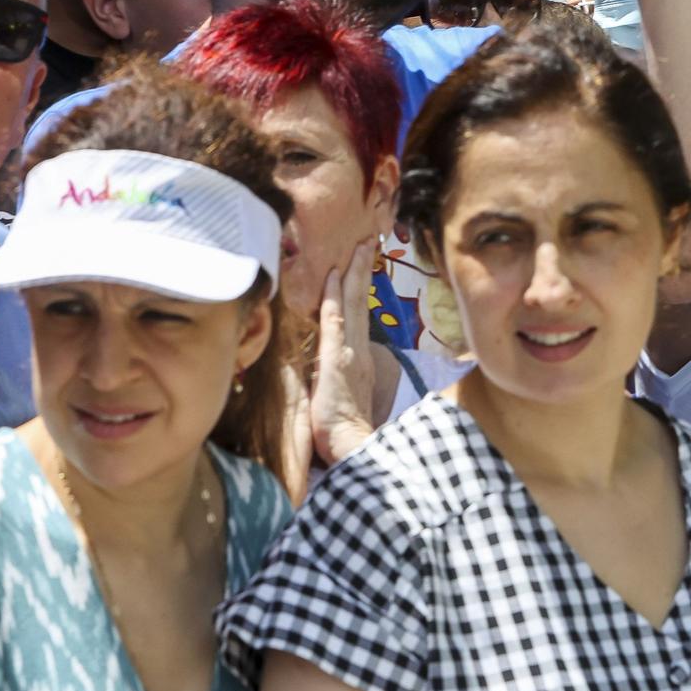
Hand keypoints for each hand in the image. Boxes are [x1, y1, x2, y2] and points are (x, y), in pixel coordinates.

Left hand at [309, 240, 379, 466]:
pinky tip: (334, 276)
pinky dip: (335, 297)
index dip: (358, 289)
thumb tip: (325, 372)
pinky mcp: (337, 360)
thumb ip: (335, 381)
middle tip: (365, 242)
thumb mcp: (339, 401)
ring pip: (352, 304)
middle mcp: (359, 350)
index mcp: (360, 359)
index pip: (358, 316)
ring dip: (354, 274)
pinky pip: (335, 321)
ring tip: (357, 247)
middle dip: (362, 270)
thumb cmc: (344, 433)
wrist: (353, 448)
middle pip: (360, 302)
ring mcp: (349, 353)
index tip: (360, 264)